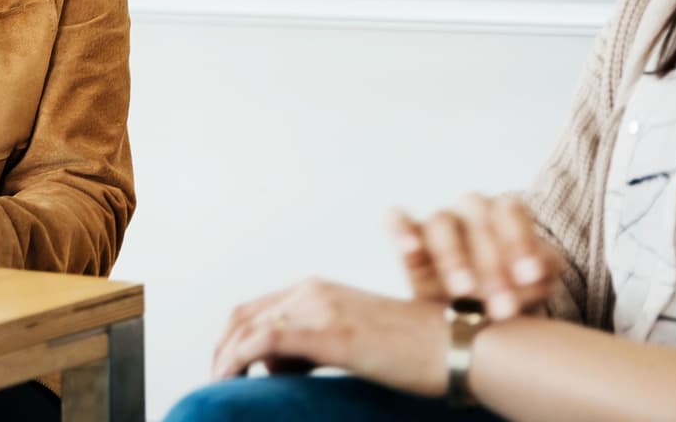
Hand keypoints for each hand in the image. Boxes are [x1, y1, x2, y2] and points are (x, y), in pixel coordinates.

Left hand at [210, 279, 447, 396]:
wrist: (459, 345)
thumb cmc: (417, 349)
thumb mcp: (358, 338)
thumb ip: (320, 343)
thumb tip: (285, 365)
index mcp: (320, 289)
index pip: (258, 309)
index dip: (233, 338)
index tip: (227, 368)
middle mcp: (313, 291)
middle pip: (243, 316)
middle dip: (221, 349)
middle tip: (217, 380)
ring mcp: (319, 308)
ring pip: (247, 329)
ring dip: (226, 358)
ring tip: (223, 386)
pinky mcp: (328, 333)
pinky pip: (263, 342)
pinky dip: (238, 360)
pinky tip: (232, 380)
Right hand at [388, 193, 559, 318]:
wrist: (473, 310)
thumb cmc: (509, 290)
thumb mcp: (533, 284)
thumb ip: (540, 273)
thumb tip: (535, 270)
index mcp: (502, 212)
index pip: (510, 212)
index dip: (520, 240)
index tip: (529, 275)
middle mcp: (468, 210)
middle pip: (477, 220)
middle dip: (491, 265)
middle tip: (502, 307)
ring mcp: (436, 221)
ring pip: (440, 222)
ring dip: (453, 256)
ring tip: (463, 290)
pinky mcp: (406, 236)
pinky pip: (397, 221)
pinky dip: (401, 229)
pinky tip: (410, 248)